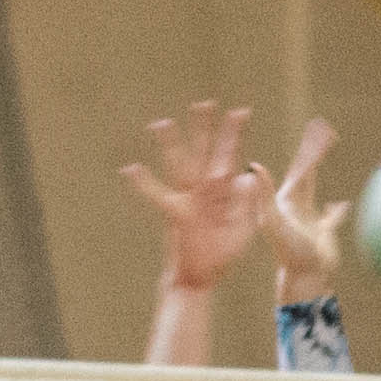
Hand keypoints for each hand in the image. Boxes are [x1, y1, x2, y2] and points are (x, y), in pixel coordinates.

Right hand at [124, 101, 267, 293]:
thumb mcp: (244, 228)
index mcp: (223, 193)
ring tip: (162, 123)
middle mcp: (204, 191)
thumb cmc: (222, 255)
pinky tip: (131, 169)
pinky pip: (158, 196)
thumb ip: (248, 202)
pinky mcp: (176, 214)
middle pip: (204, 153)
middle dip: (205, 129)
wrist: (203, 277)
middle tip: (206, 103)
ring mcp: (188, 199)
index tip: (242, 111)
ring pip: (179, 165)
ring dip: (171, 146)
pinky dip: (144, 184)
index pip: (230, 157)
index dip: (234, 135)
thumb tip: (249, 175)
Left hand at [259, 118, 344, 297]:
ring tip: (324, 158)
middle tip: (325, 130)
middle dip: (314, 150)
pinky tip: (342, 204)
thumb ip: (265, 193)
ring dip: (318, 170)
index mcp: (286, 199)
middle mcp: (295, 205)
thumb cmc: (289, 252)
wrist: (305, 278)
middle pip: (306, 171)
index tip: (320, 128)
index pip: (300, 167)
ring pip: (314, 187)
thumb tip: (254, 164)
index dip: (310, 148)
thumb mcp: (273, 220)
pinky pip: (331, 217)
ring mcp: (309, 218)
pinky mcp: (322, 232)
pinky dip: (337, 210)